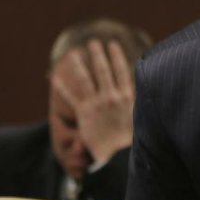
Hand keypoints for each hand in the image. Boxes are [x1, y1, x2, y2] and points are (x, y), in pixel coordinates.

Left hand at [51, 40, 134, 162]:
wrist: (120, 156)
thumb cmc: (133, 140)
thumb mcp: (142, 118)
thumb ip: (139, 103)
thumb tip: (145, 92)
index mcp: (128, 97)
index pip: (122, 71)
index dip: (116, 57)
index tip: (113, 45)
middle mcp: (112, 97)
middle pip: (103, 70)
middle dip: (98, 55)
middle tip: (93, 43)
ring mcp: (98, 104)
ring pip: (86, 79)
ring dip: (79, 65)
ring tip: (74, 53)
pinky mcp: (85, 113)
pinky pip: (71, 97)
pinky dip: (62, 87)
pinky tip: (54, 77)